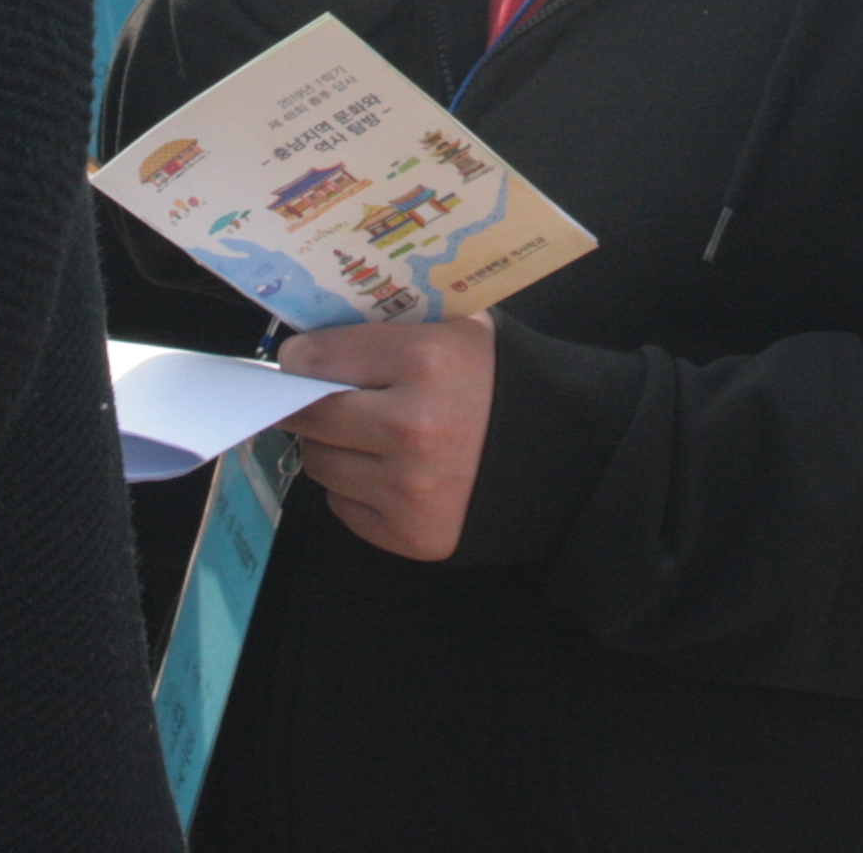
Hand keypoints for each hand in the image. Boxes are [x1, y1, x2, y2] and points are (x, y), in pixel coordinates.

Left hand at [277, 313, 494, 560]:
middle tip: (322, 396)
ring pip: (319, 464)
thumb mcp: (458, 330)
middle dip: (308, 404)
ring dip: (333, 447)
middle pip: (309, 416)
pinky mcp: (408, 533)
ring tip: (367, 435)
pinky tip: (389, 471)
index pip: (316, 359)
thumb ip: (389, 328)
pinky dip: (356, 488)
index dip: (302, 358)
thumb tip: (315, 336)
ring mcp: (408, 487)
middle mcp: (412, 427)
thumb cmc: (501, 385)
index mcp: (426, 361)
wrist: (560, 457)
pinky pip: (342, 505)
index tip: (302, 359)